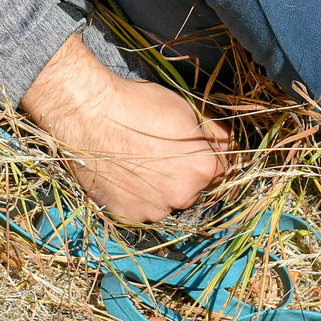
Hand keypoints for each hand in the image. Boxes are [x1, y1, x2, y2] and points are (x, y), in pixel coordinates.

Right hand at [20, 33, 231, 221]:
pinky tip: (122, 177)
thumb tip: (231, 143)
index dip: (205, 159)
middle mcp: (183, 196)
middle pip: (193, 191)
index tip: (190, 151)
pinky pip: (138, 211)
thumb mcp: (186, 110)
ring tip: (137, 166)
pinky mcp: (125, 216)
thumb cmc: (139, 105)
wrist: (90, 114)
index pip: (220, 172)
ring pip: (165, 203)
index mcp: (204, 169)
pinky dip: (134, 199)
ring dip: (158, 191)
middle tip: (159, 156)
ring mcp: (153, 210)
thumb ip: (215, 133)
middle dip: (182, 177)